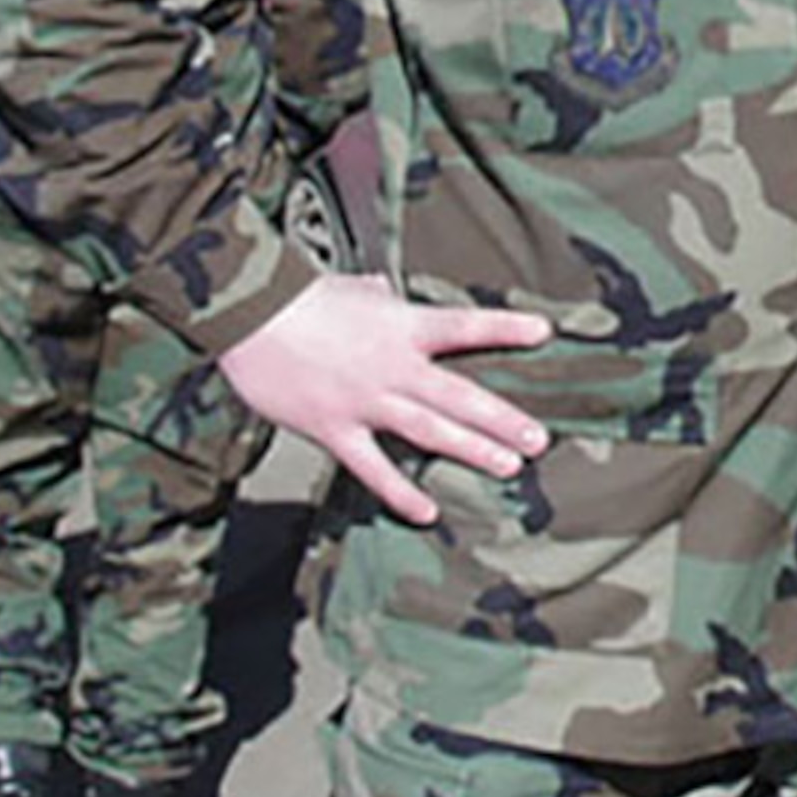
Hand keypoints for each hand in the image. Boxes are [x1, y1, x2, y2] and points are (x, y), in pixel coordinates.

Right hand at [220, 274, 551, 523]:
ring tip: (508, 466)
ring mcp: (367, 401)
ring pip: (430, 432)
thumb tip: (381, 284)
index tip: (545, 331)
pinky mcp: (335, 429)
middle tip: (539, 439)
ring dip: (472, 451)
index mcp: (403, 325)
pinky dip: (400, 492)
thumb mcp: (353, 286)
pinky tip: (428, 512)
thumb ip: (377, 292)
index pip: (466, 325)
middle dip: (503, 418)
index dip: (507, 327)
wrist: (251, 317)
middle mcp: (394, 366)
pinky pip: (373, 468)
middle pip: (460, 396)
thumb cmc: (301, 296)